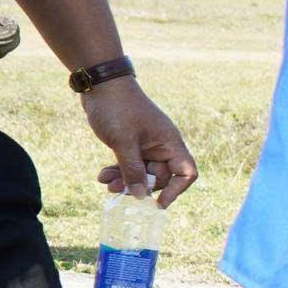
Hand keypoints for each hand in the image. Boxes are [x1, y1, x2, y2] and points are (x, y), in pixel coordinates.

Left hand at [80, 78, 196, 204]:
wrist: (101, 85)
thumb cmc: (118, 109)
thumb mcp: (124, 142)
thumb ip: (133, 170)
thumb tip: (140, 196)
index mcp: (169, 143)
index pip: (186, 172)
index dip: (176, 190)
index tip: (157, 203)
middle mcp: (162, 146)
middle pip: (160, 177)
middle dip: (139, 186)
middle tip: (116, 190)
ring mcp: (146, 145)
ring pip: (142, 172)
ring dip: (124, 180)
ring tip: (104, 182)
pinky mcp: (131, 143)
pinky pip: (130, 164)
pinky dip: (118, 171)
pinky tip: (102, 175)